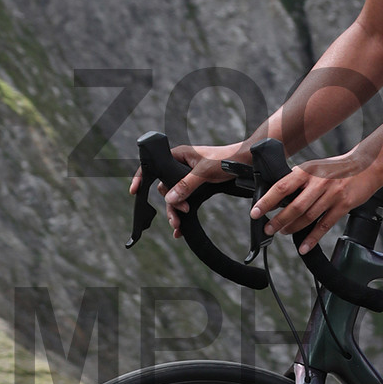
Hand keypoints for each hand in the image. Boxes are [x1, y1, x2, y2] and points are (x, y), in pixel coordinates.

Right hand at [128, 142, 249, 237]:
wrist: (248, 162)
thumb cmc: (228, 158)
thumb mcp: (205, 172)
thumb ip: (186, 184)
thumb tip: (169, 198)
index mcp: (179, 155)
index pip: (154, 165)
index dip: (142, 177)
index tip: (134, 190)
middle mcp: (181, 166)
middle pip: (165, 187)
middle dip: (169, 204)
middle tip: (178, 217)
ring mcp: (189, 177)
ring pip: (175, 197)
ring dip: (176, 211)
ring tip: (178, 226)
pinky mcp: (198, 187)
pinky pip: (185, 200)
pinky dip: (182, 212)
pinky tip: (181, 228)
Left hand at [252, 152, 382, 253]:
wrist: (366, 166)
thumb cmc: (337, 168)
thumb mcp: (314, 167)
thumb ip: (298, 179)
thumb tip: (277, 196)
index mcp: (307, 170)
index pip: (282, 187)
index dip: (267, 201)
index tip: (255, 212)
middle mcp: (318, 182)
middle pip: (294, 206)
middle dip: (278, 220)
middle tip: (268, 229)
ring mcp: (332, 194)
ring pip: (308, 217)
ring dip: (293, 228)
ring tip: (283, 232)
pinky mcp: (343, 205)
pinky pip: (324, 225)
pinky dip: (312, 238)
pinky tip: (303, 246)